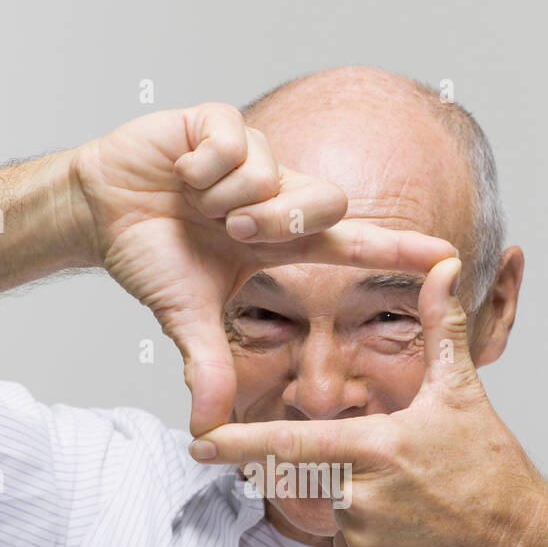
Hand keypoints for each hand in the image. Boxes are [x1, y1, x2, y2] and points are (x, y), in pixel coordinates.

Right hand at [74, 103, 459, 434]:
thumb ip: (209, 365)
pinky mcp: (222, 121)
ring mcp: (255, 156)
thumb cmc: (151, 255)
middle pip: (324, 204)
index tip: (448, 257)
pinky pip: (233, 143)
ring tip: (194, 202)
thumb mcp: (186, 316)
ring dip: (227, 197)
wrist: (99, 209)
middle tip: (230, 234)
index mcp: (282, 240)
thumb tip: (210, 425)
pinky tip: (181, 172)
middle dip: (275, 225)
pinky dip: (200, 166)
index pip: (354, 246)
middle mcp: (280, 195)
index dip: (399, 252)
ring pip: (274, 173)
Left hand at [188, 256, 547, 546]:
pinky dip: (372, 537)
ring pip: (335, 510)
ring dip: (364, 501)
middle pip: (321, 474)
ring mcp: (362, 540)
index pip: (291, 444)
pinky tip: (415, 533)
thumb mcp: (464, 394)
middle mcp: (361, 497)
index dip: (238, 444)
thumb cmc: (491, 469)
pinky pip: (349, 546)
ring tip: (418, 504)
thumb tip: (442, 265)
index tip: (198, 442)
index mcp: (376, 448)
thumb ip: (440, 329)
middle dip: (347, 469)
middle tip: (401, 477)